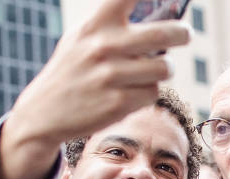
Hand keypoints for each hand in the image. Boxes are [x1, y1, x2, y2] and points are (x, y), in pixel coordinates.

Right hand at [0, 0, 191, 178]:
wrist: (44, 113)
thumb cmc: (72, 70)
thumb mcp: (81, 39)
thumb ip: (111, 25)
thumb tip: (159, 14)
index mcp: (95, 25)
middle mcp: (104, 47)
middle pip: (164, 34)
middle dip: (182, 33)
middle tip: (185, 34)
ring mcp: (112, 76)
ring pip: (164, 67)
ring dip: (163, 69)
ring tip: (151, 70)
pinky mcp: (119, 103)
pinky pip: (153, 92)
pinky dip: (148, 93)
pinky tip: (132, 92)